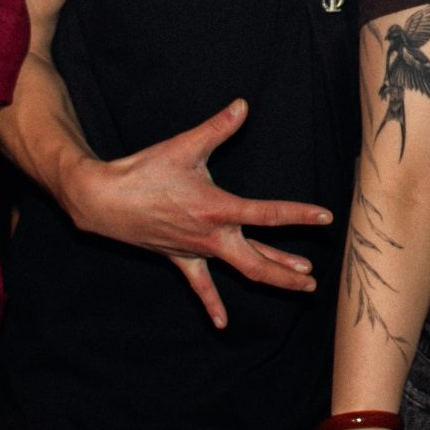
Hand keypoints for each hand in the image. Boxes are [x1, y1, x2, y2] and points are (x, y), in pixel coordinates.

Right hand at [65, 99, 331, 327]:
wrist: (104, 200)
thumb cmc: (145, 171)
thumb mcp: (184, 147)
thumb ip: (218, 128)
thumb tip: (243, 105)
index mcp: (217, 208)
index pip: (267, 214)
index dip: (299, 215)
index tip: (326, 218)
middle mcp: (212, 235)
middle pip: (258, 261)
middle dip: (287, 271)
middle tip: (313, 278)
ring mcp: (197, 251)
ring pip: (240, 271)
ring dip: (270, 279)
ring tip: (299, 286)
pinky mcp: (180, 258)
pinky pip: (200, 286)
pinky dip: (211, 304)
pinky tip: (222, 324)